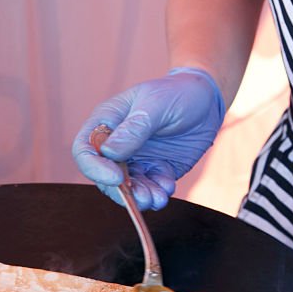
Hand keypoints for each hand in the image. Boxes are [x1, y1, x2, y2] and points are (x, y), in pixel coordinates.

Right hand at [71, 67, 225, 209]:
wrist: (206, 99)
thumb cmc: (177, 93)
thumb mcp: (156, 103)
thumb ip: (134, 128)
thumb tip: (109, 153)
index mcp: (107, 122)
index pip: (85, 150)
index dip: (94, 168)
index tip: (116, 178)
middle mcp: (117, 145)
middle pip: (105, 176)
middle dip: (122, 192)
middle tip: (142, 198)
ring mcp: (137, 159)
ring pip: (129, 187)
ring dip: (141, 197)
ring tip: (158, 199)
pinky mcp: (156, 169)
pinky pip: (151, 187)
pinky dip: (158, 192)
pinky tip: (168, 186)